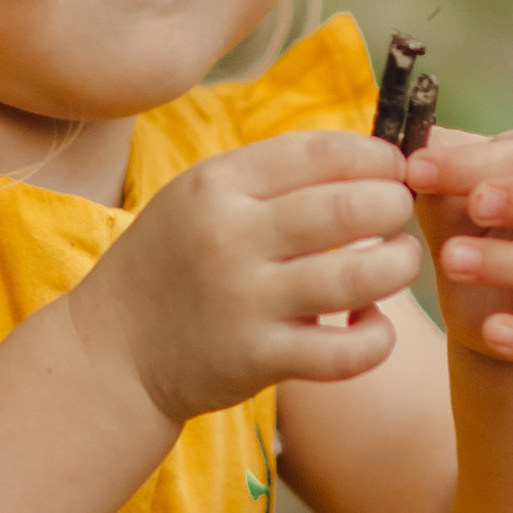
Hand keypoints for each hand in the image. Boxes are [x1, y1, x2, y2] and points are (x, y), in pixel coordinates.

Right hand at [69, 130, 422, 430]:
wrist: (113, 351)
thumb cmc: (174, 263)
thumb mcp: (200, 197)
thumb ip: (271, 175)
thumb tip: (367, 153)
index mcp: (217, 185)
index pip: (320, 152)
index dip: (375, 155)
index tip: (395, 166)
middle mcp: (229, 237)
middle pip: (350, 208)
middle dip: (395, 206)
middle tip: (399, 213)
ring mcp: (245, 302)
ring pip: (361, 276)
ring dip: (400, 265)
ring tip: (399, 261)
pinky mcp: (258, 360)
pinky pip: (348, 350)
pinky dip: (378, 336)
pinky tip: (370, 322)